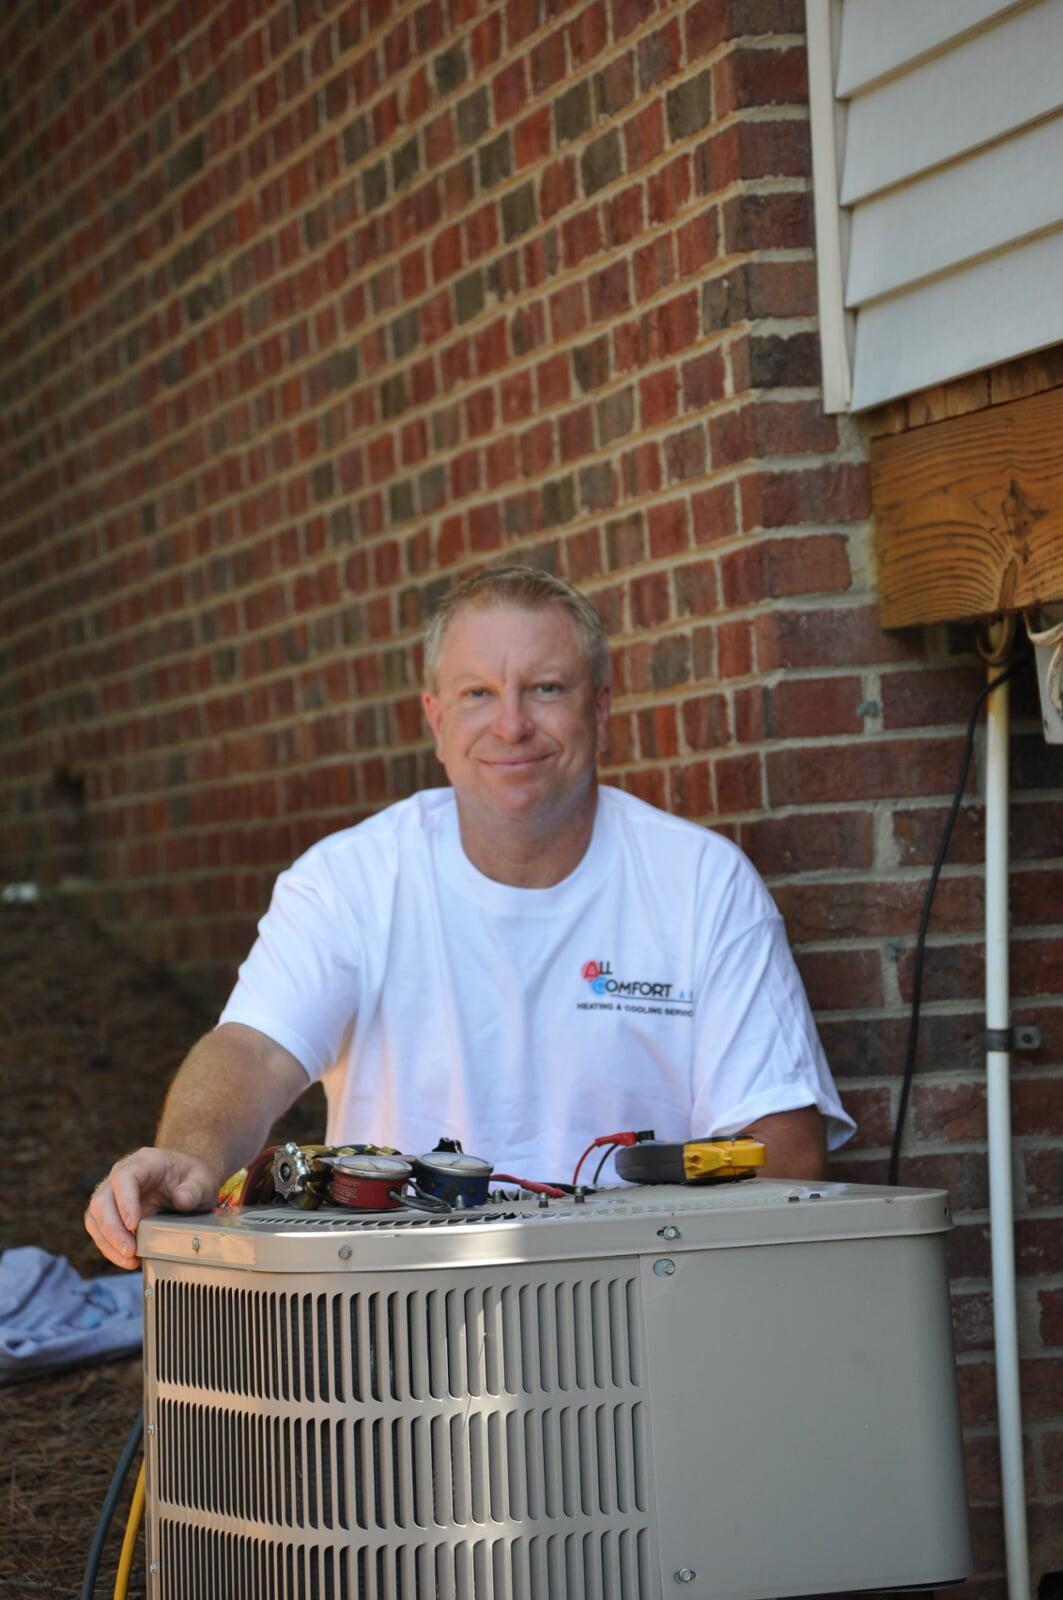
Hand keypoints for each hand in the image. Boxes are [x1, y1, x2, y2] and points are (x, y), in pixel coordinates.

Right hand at [85, 1147, 218, 1268]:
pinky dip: (109, 1248)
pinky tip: (126, 1261)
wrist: (188, 1183)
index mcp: (144, 1162)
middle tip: (130, 1251)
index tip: (134, 1225)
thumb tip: (181, 1200)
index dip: (125, 1202)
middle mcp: (122, 1175)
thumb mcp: (204, 1180)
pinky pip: (99, 1230)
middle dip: (112, 1229)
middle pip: (102, 1199)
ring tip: (130, 1261)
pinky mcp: (111, 1213)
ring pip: (95, 1217)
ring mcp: (113, 1194)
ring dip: (108, 1242)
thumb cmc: (193, 1179)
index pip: (124, 1178)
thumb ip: (195, 1189)